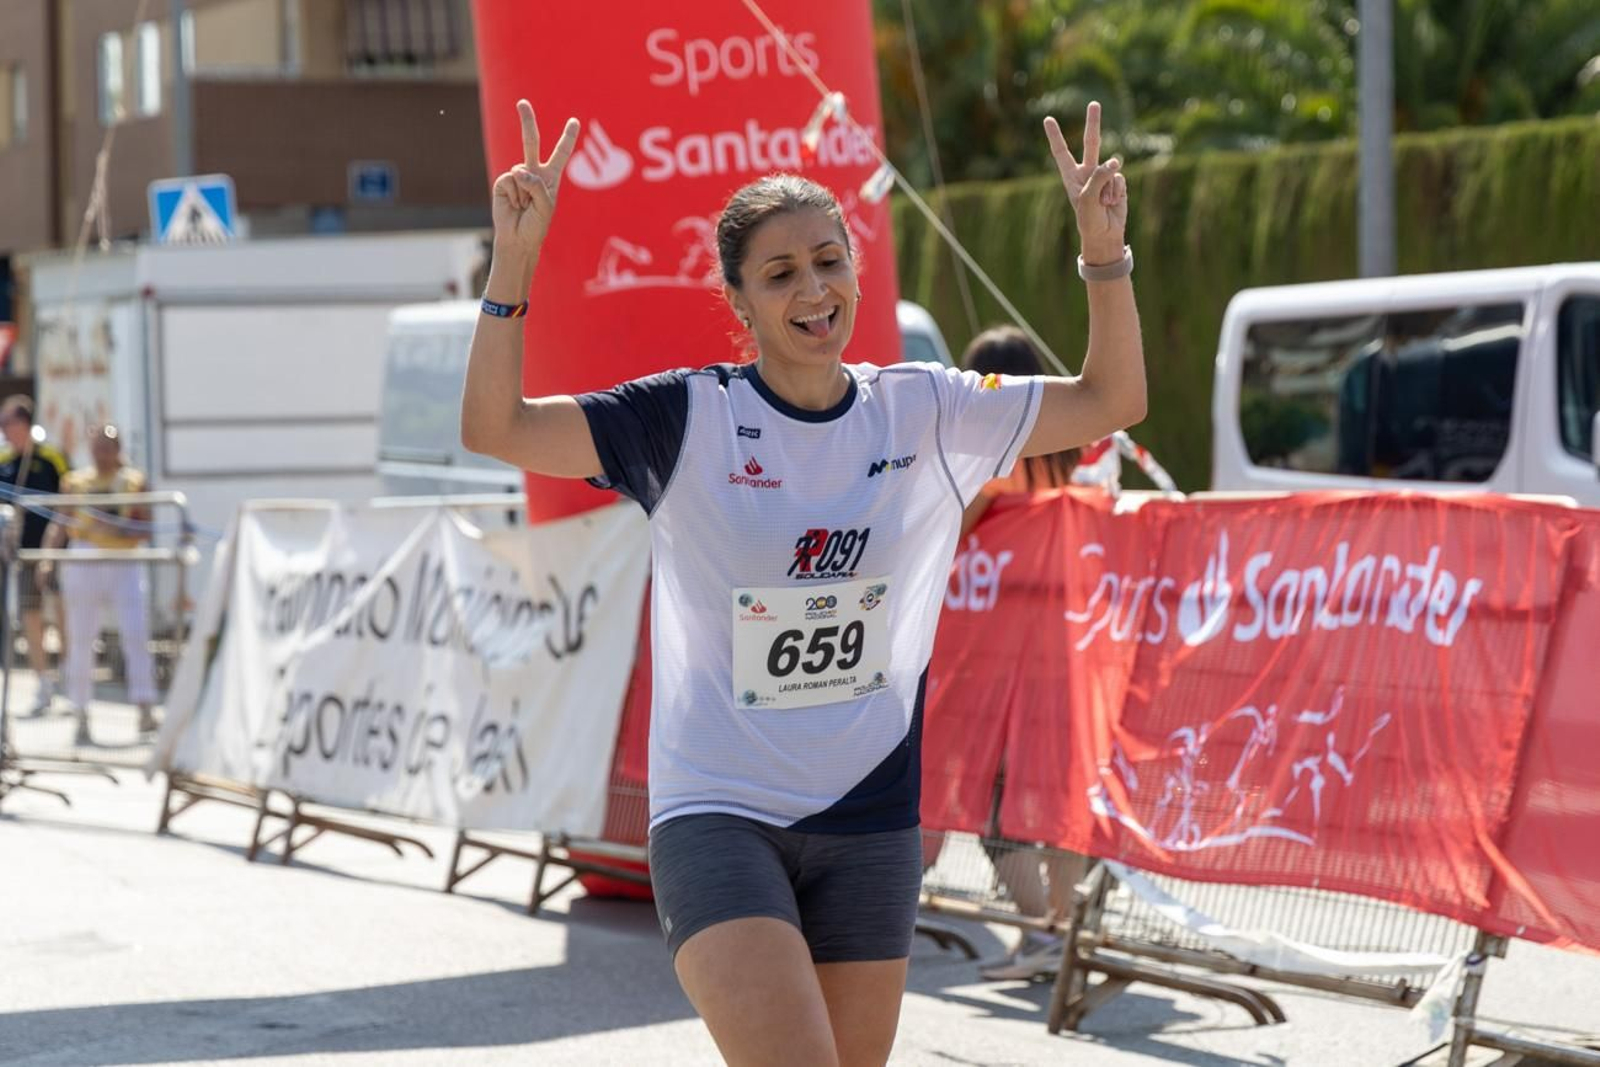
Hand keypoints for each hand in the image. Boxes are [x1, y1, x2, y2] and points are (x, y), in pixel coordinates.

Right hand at [492, 100, 579, 255]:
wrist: (518, 238)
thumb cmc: (536, 224)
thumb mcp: (545, 205)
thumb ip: (536, 185)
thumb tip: (517, 171)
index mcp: (550, 177)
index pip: (561, 154)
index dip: (567, 138)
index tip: (574, 121)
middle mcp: (534, 173)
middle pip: (531, 142)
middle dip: (526, 121)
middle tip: (522, 103)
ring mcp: (517, 176)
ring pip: (521, 168)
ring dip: (525, 192)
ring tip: (525, 206)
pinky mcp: (503, 182)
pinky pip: (510, 179)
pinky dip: (514, 194)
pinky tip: (514, 204)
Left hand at [1044, 102, 1127, 262]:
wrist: (1104, 235)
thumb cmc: (1089, 220)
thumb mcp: (1088, 199)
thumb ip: (1099, 176)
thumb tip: (1116, 160)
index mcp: (1071, 176)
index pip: (1061, 152)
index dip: (1056, 136)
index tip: (1047, 119)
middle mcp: (1087, 172)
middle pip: (1092, 143)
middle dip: (1093, 123)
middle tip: (1094, 104)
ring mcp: (1103, 176)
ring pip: (1111, 168)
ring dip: (1108, 189)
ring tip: (1103, 204)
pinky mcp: (1117, 182)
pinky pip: (1120, 178)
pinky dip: (1117, 192)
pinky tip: (1112, 203)